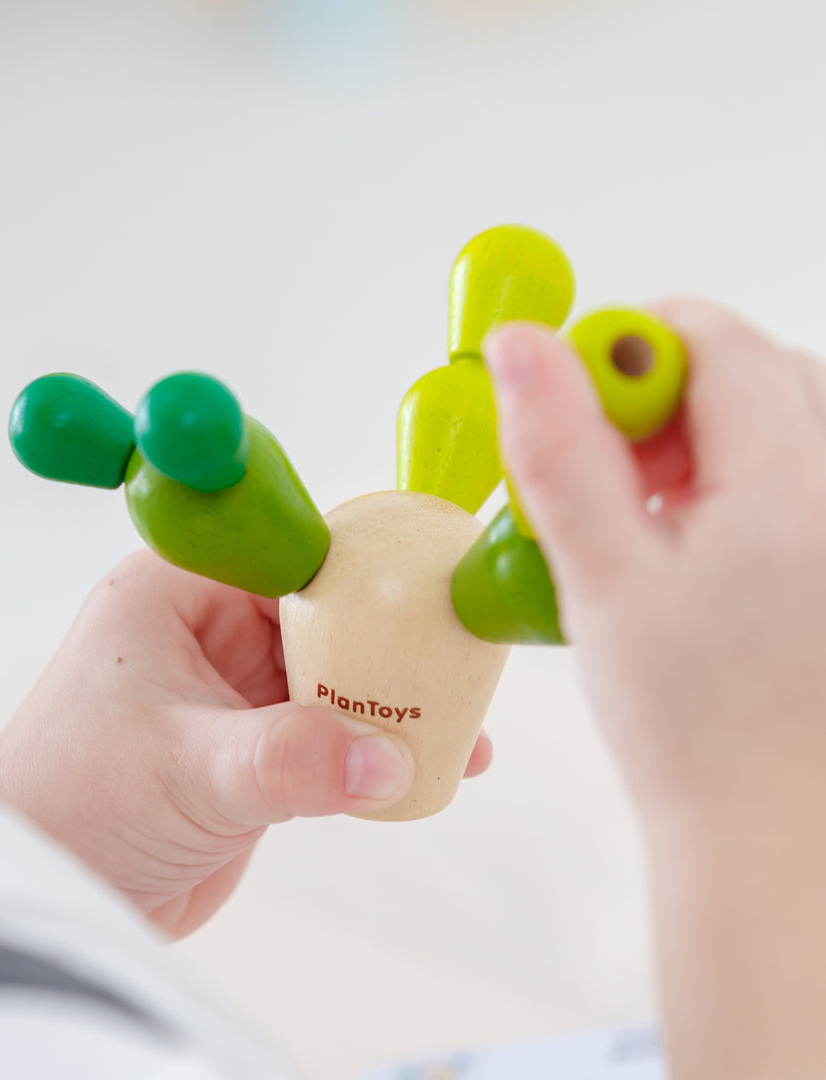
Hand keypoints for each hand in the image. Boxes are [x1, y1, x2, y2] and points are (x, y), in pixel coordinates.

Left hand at [0, 552, 491, 937]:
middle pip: (323, 617)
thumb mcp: (187, 768)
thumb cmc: (73, 808)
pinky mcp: (254, 749)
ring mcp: (235, 691)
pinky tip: (421, 769)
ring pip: (332, 678)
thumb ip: (288, 760)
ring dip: (389, 703)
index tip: (430, 586)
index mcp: (180, 594)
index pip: (288, 556)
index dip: (360, 568)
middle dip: (389, 644)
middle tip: (461, 662)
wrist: (52, 895)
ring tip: (460, 722)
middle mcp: (211, 632)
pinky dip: (370, 751)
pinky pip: (327, 736)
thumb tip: (392, 760)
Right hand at [486, 300, 825, 820]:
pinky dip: (724, 479)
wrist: (764, 827)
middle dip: (660, 397)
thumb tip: (524, 346)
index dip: (630, 346)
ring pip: (770, 420)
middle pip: (750, 373)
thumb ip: (559, 452)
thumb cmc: (691, 726)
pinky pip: (786, 472)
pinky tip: (681, 540)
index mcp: (791, 488)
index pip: (716, 341)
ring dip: (691, 438)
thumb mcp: (601, 579)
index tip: (568, 393)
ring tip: (639, 512)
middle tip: (602, 467)